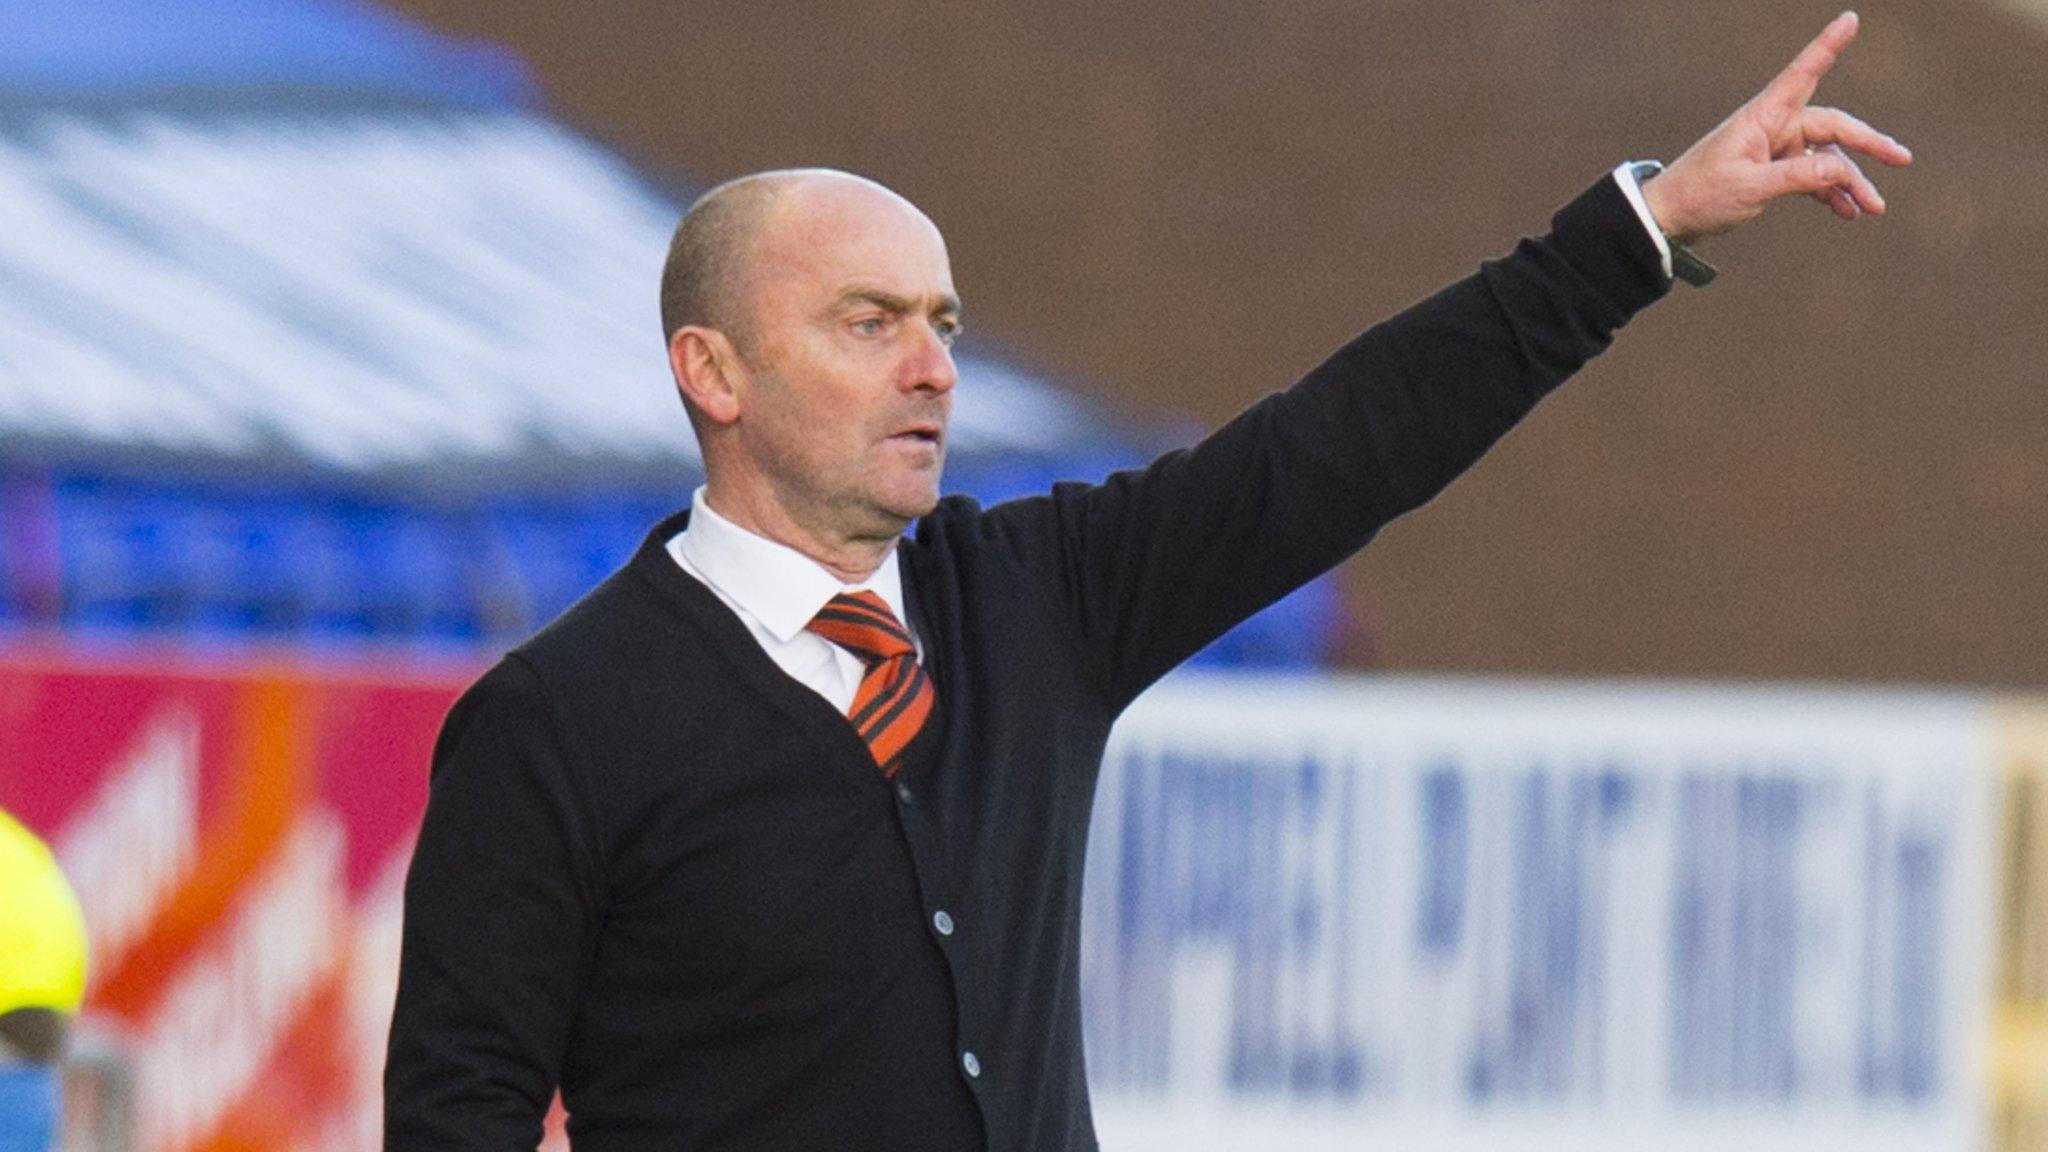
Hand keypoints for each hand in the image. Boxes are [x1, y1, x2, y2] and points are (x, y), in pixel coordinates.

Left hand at [1642, 11, 1912, 243]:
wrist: (1669, 216)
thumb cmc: (1701, 195)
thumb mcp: (1750, 188)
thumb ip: (1796, 177)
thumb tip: (1841, 169)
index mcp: (1763, 117)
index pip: (1802, 73)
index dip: (1827, 46)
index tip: (1850, 19)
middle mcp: (1773, 127)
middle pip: (1831, 127)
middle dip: (1867, 145)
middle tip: (1901, 160)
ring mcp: (1774, 148)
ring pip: (1825, 158)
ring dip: (1849, 181)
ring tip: (1873, 208)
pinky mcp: (1772, 171)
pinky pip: (1811, 177)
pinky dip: (1829, 193)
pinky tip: (1847, 212)